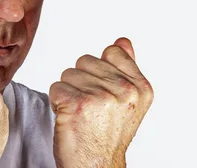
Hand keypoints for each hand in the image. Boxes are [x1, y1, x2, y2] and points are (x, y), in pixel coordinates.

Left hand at [49, 37, 153, 167]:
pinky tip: (70, 118)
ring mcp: (101, 96)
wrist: (96, 167)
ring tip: (80, 114)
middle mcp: (124, 90)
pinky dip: (57, 103)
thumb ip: (125, 68)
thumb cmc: (106, 135)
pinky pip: (56, 87)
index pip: (112, 51)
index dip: (99, 71)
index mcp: (140, 87)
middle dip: (81, 81)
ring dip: (68, 92)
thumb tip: (122, 41)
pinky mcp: (78, 103)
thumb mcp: (126, 101)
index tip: (103, 94)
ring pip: (68, 74)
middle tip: (90, 107)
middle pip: (85, 61)